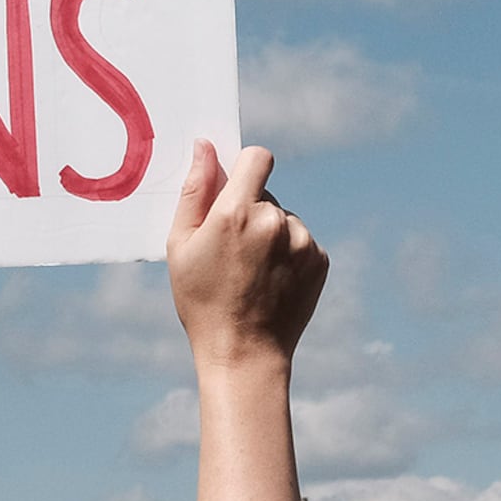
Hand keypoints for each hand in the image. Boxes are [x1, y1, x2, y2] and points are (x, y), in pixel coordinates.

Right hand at [165, 140, 325, 372]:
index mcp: (237, 212)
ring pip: (285, 219)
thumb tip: (205, 146)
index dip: (246, 167)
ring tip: (252, 272)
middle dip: (249, 210)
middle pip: (266, 194)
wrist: (244, 353)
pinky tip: (271, 281)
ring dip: (270, 234)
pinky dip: (288, 254)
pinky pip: (302, 241)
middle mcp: (276, 221)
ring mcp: (303, 241)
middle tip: (231, 252)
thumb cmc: (202, 301)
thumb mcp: (181, 245)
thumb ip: (194, 191)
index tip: (236, 185)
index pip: (257, 158)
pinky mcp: (320, 260)